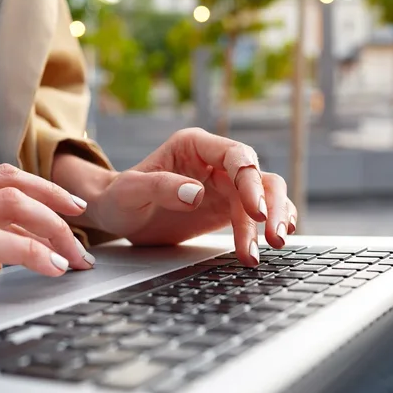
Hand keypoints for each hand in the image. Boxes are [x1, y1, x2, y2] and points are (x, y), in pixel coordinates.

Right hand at [0, 165, 92, 326]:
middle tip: (86, 242)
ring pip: (10, 207)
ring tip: (76, 259)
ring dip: (55, 232)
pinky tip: (48, 267)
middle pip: (15, 186)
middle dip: (60, 211)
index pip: (0, 178)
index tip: (73, 213)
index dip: (45, 190)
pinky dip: (28, 252)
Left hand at [69, 128, 295, 265]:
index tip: (255, 211)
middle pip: (258, 176)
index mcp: (194, 146)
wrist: (119, 215)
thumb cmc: (120, 197)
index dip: (250, 181)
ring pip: (264, 195)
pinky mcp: (227, 207)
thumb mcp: (132, 191)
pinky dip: (267, 227)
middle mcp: (214, 161)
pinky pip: (256, 213)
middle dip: (271, 204)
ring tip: (272, 246)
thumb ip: (161, 187)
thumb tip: (195, 193)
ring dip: (273, 219)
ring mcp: (224, 184)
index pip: (235, 154)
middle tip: (274, 236)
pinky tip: (272, 243)